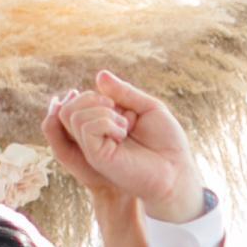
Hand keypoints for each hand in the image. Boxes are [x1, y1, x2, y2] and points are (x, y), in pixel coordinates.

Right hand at [44, 67, 199, 216]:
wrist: (177, 172)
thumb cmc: (167, 143)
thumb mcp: (148, 108)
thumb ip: (124, 93)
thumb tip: (99, 75)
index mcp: (105, 125)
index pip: (81, 102)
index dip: (98, 94)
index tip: (126, 106)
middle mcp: (96, 137)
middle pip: (68, 108)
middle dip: (91, 98)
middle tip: (118, 109)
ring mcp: (94, 148)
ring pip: (73, 116)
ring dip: (101, 111)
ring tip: (124, 124)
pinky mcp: (97, 157)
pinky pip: (85, 128)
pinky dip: (105, 122)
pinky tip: (123, 133)